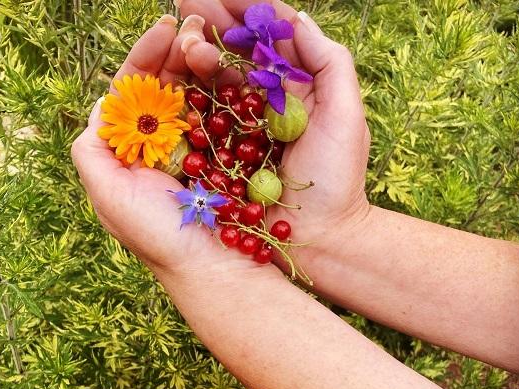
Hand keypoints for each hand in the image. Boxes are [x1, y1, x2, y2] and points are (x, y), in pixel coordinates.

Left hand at [71, 15, 262, 277]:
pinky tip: (229, 74)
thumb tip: (102, 108)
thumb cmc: (160, 236)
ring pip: (194, 99)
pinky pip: (223, 120)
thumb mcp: (107, 195)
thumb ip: (92, 150)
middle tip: (191, 27)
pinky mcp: (226, 161)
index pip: (130, 95)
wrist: (213, 268)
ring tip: (208, 42)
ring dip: (199, 68)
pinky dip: (224, 94)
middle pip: (162, 90)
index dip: (143, 60)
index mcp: (129, 155)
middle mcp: (159, 150)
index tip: (163, 30)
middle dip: (172, 55)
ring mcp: (195, 153)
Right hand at [178, 0, 370, 270]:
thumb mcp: (346, 115)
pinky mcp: (225, 151)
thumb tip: (296, 18)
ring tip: (179, 37)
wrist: (320, 237)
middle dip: (211, 23)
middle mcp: (269, 101)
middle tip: (182, 2)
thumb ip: (328, 62)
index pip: (269, 37)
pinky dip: (188, 94)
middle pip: (237, 52)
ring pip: (216, 79)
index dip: (243, 10)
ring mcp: (244, 126)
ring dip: (196, 53)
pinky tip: (172, 75)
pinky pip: (203, 116)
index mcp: (299, 86)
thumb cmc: (338, 180)